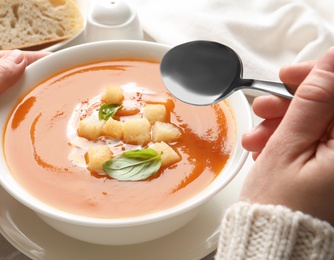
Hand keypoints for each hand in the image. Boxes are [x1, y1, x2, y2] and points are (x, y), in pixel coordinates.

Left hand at [0, 50, 47, 170]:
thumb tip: (19, 59)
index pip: (1, 60)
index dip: (26, 59)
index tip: (49, 60)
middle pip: (8, 81)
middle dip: (28, 82)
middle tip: (51, 82)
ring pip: (10, 102)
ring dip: (24, 103)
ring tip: (45, 101)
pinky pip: (8, 122)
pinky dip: (18, 122)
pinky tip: (30, 121)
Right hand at [240, 47, 333, 224]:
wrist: (276, 240)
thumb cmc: (282, 206)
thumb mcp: (289, 146)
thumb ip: (312, 101)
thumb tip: (330, 61)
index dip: (317, 74)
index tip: (288, 76)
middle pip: (331, 104)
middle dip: (295, 101)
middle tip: (265, 109)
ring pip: (320, 121)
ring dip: (286, 121)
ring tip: (257, 137)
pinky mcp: (332, 166)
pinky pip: (316, 139)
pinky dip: (291, 138)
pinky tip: (268, 147)